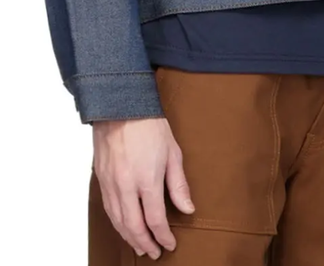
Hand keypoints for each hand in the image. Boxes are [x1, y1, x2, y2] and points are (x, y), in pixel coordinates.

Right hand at [92, 117, 193, 259]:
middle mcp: (126, 187)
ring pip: (118, 222)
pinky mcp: (101, 181)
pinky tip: (125, 228)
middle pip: (134, 227)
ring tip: (141, 246)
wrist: (120, 108)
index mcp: (147, 180)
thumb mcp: (173, 153)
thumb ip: (179, 184)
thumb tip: (187, 208)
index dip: (163, 236)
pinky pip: (109, 211)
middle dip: (145, 243)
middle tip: (154, 253)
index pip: (155, 219)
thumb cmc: (150, 126)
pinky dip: (117, 225)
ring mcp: (111, 185)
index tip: (170, 244)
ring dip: (130, 238)